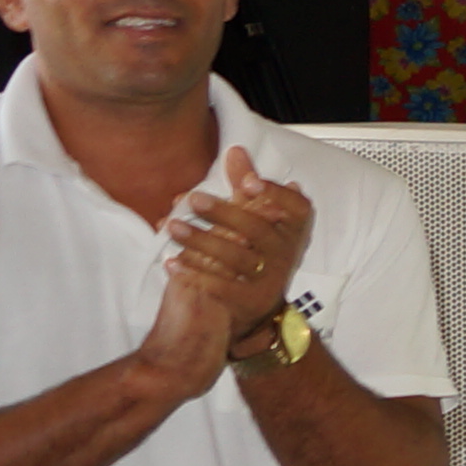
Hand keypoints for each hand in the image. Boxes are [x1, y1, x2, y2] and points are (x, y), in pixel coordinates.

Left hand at [149, 152, 312, 372]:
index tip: (248, 184)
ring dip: (201, 241)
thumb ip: (244, 187)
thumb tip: (235, 152)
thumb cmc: (250, 255)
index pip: (295, 207)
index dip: (274, 195)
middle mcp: (285, 254)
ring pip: (236, 257)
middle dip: (223, 213)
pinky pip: (222, 287)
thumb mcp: (253, 220)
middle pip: (258, 230)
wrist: (250, 313)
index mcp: (290, 230)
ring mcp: (270, 280)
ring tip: (171, 227)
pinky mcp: (250, 302)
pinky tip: (171, 262)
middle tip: (192, 199)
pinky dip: (194, 274)